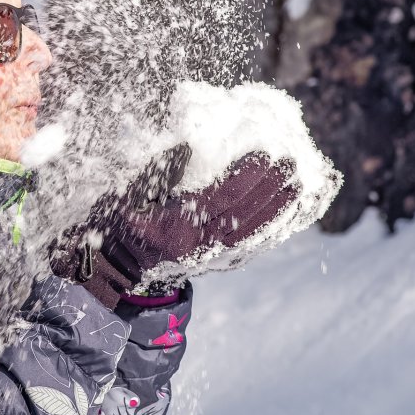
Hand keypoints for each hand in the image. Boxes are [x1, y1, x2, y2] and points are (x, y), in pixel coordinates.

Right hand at [51, 145, 296, 308]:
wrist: (117, 270)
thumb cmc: (117, 224)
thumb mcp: (128, 193)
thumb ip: (158, 170)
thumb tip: (187, 145)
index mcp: (177, 227)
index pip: (222, 199)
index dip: (247, 176)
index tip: (267, 153)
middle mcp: (198, 246)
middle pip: (244, 215)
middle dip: (270, 189)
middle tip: (292, 162)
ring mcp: (208, 256)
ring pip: (252, 232)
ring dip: (277, 208)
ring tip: (297, 183)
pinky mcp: (213, 260)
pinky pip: (249, 244)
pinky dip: (269, 227)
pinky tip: (285, 211)